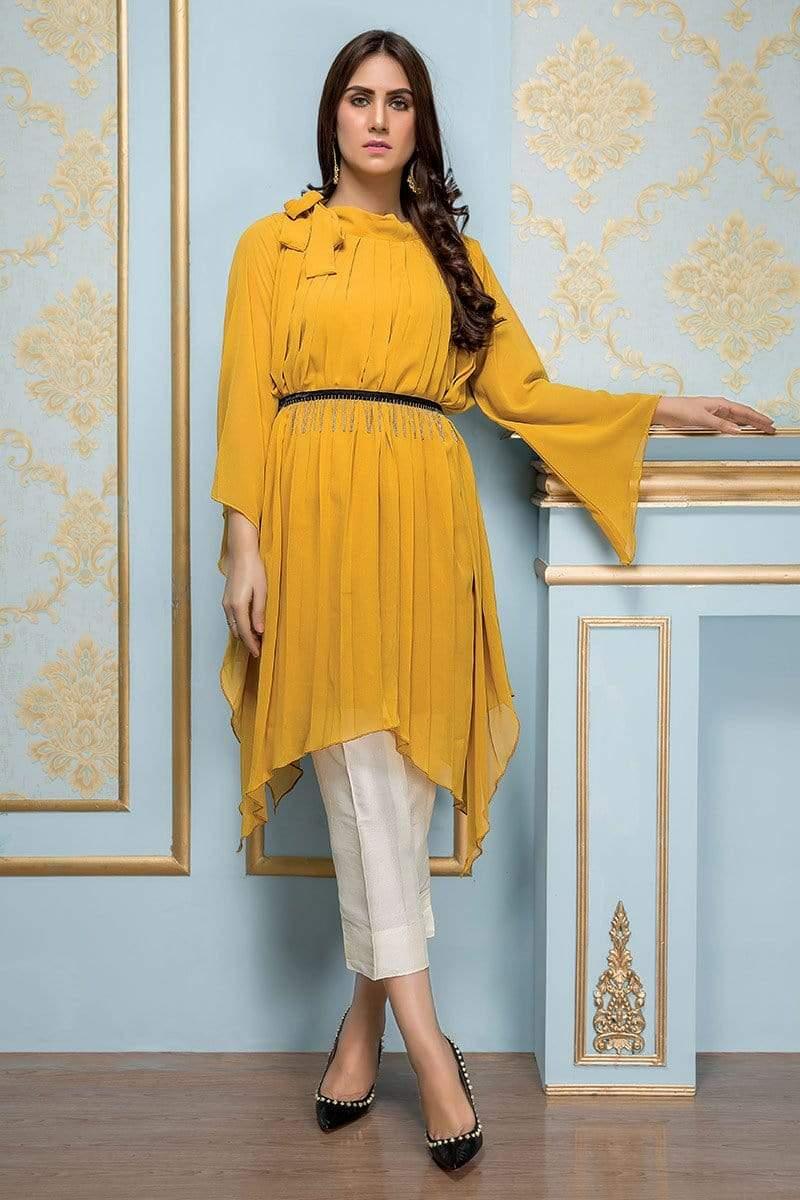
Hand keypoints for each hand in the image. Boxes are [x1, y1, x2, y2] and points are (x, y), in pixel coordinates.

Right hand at [222, 510, 265, 656]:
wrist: (241, 553)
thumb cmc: (254, 569)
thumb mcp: (261, 591)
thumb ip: (259, 612)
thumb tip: (259, 631)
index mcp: (237, 606)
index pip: (244, 632)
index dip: (251, 644)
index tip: (258, 654)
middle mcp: (228, 607)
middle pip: (236, 631)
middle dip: (247, 641)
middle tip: (259, 649)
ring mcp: (225, 603)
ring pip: (232, 625)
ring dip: (243, 634)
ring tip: (256, 640)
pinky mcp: (226, 599)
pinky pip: (231, 618)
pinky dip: (239, 626)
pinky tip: (248, 626)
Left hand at [653, 395, 775, 433]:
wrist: (666, 411)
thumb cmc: (682, 410)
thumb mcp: (702, 418)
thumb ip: (720, 424)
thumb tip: (738, 430)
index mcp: (721, 404)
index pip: (745, 412)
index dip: (758, 418)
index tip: (770, 424)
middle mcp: (720, 408)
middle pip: (744, 415)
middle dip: (758, 422)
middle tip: (771, 429)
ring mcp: (715, 414)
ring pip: (737, 420)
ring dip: (750, 425)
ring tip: (762, 430)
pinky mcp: (709, 421)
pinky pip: (728, 424)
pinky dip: (738, 428)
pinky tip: (742, 431)